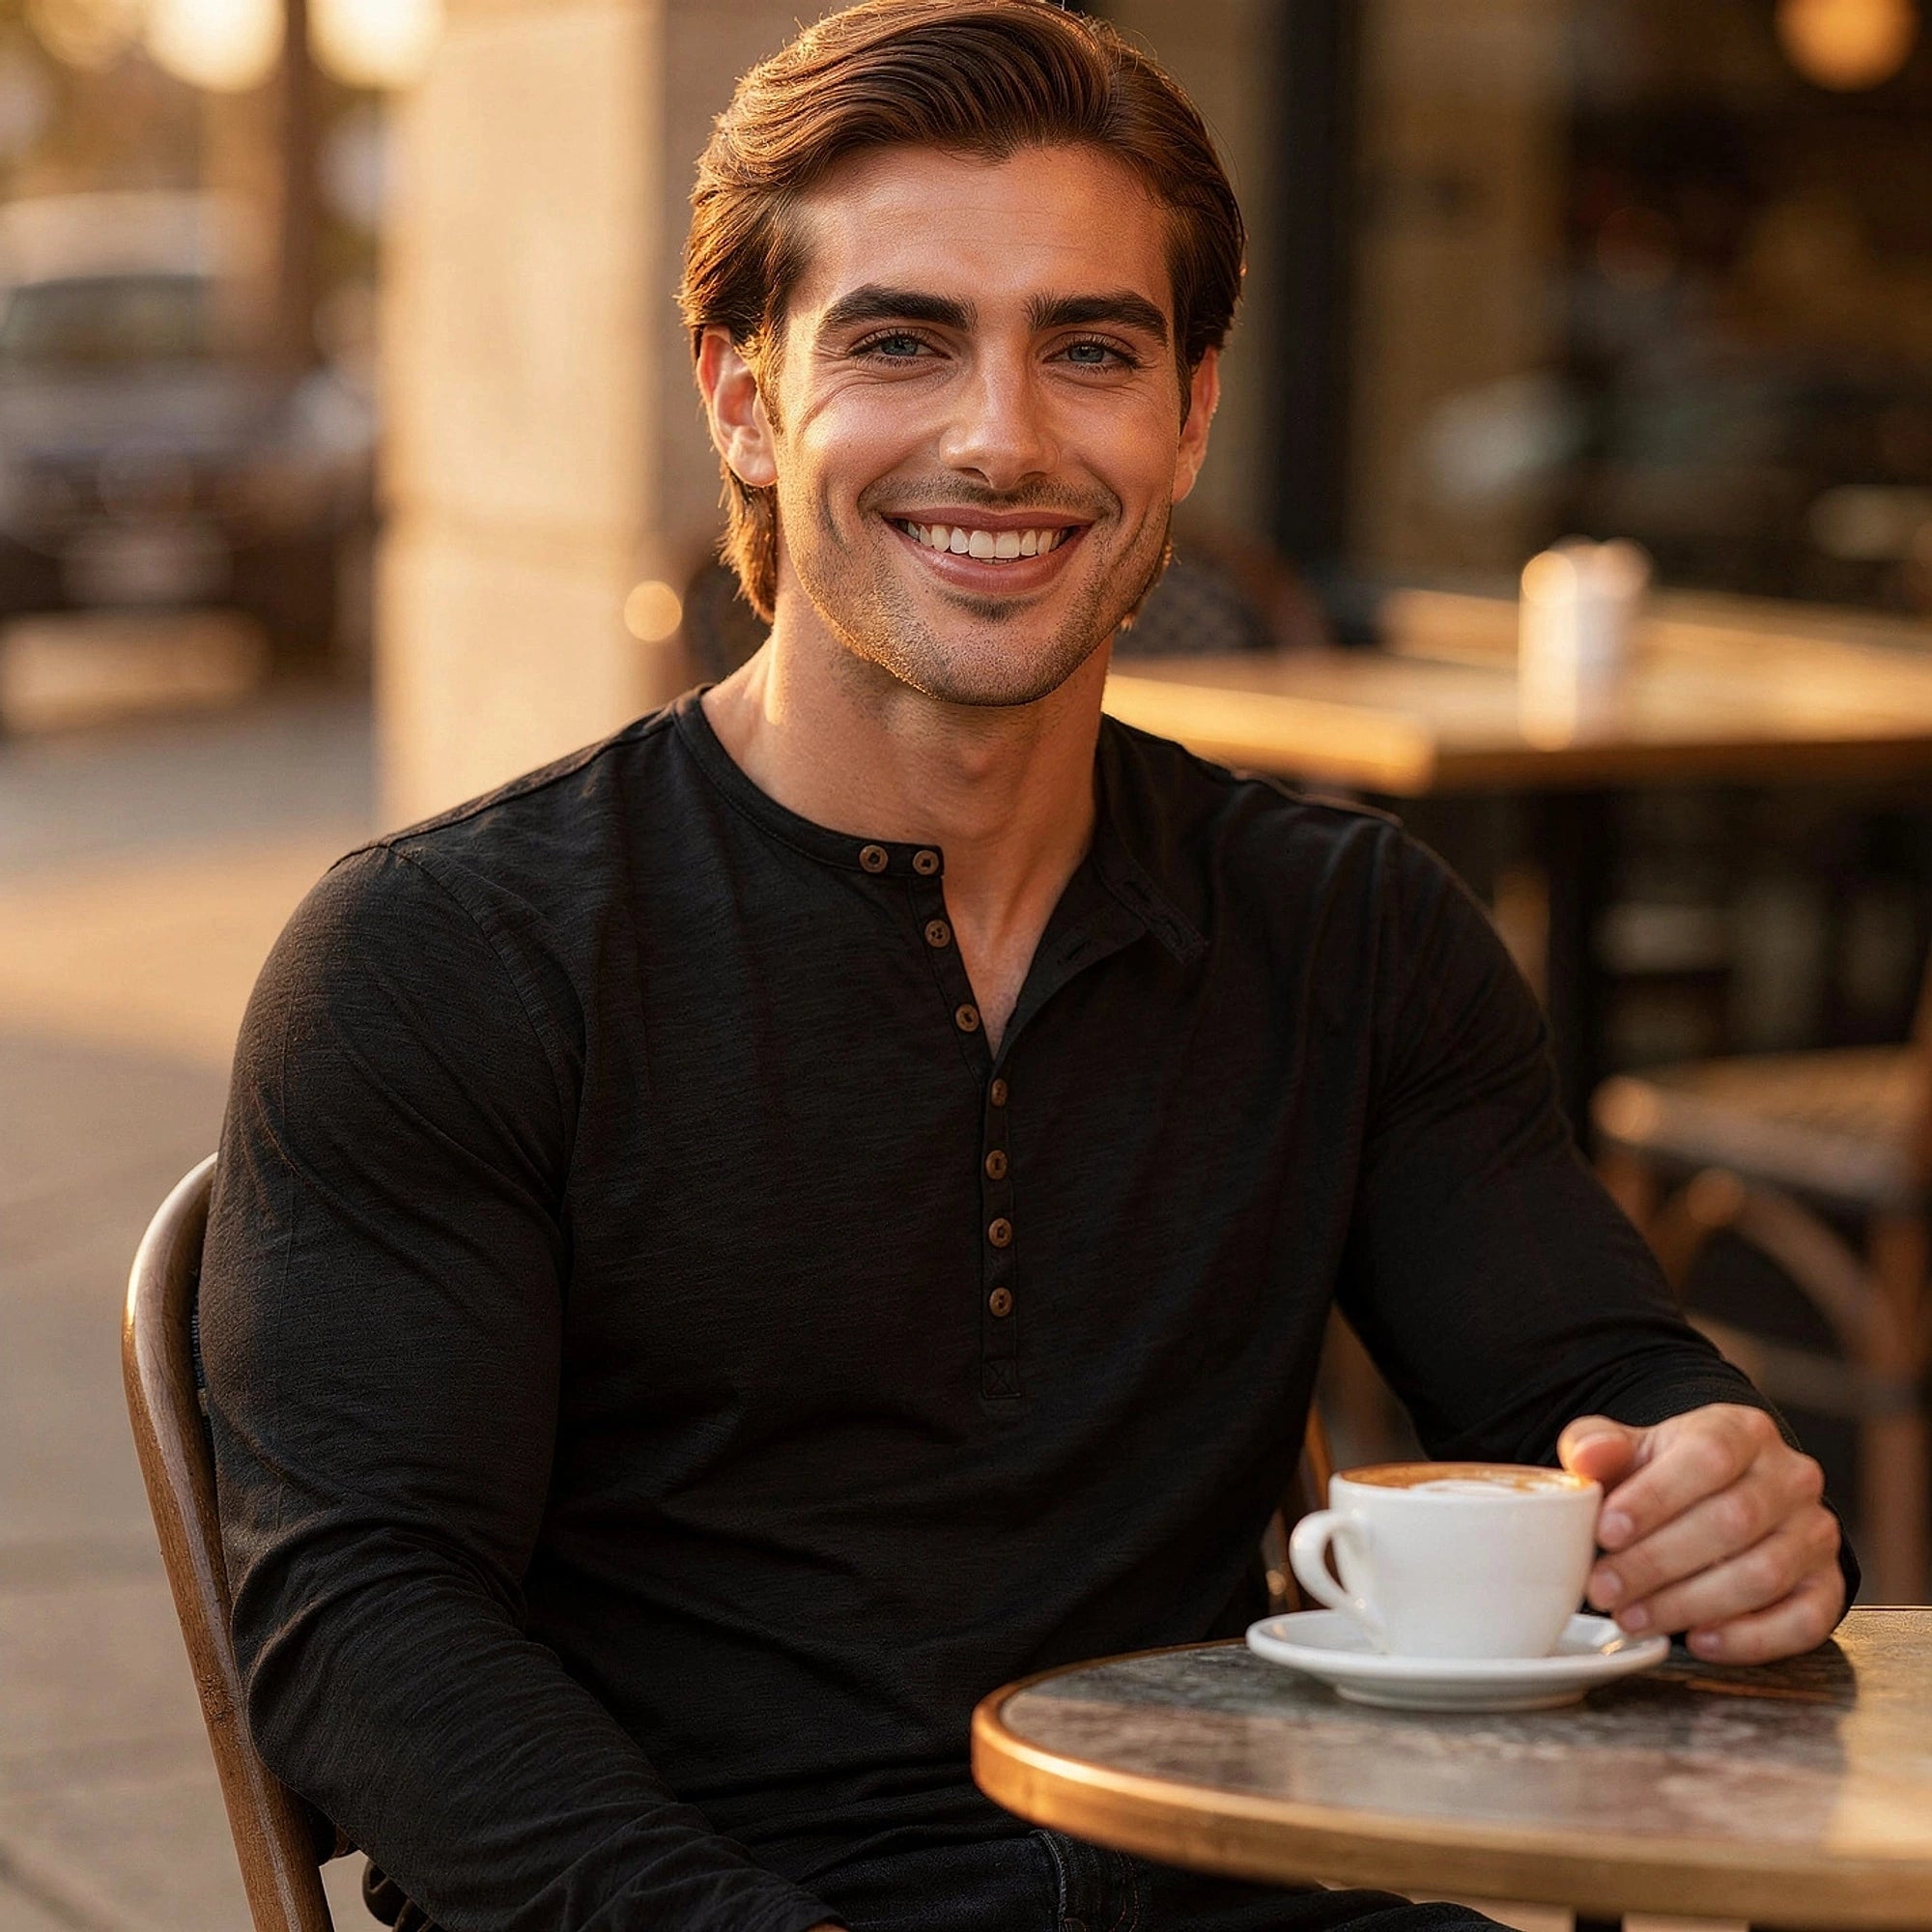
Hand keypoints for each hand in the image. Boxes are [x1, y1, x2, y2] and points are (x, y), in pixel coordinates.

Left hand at [1558, 1404, 1842, 1664]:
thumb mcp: (1628, 1450)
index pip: (1707, 1456)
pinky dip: (1749, 1638)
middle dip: (1658, 1562)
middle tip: (1604, 1589)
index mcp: (1741, 1430)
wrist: (1717, 1501)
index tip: (1605, 1532)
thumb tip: (1586, 1458)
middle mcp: (1791, 1477)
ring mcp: (1816, 1533)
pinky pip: (1802, 1621)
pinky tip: (1697, 1640)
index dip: (1655, 1497)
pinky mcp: (1827, 1586)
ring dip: (1690, 1604)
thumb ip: (1597, 1446)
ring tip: (1633, 1617)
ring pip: (1763, 1574)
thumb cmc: (1665, 1475)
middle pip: (1732, 1521)